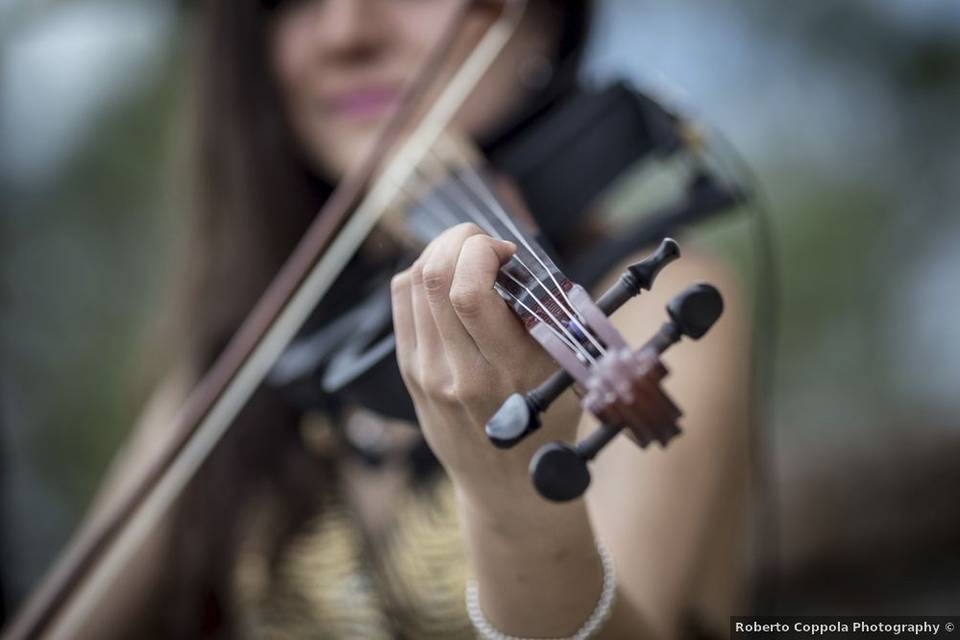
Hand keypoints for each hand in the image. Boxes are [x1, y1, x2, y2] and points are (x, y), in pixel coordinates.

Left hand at [391, 223, 581, 509]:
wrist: (508, 486)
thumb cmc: (547, 425)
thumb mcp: (565, 375)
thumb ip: (548, 321)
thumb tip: (523, 259)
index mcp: (510, 371)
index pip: (469, 292)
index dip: (483, 250)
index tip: (509, 251)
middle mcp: (461, 373)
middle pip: (435, 278)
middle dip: (459, 239)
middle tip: (483, 241)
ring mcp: (429, 375)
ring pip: (413, 285)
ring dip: (439, 252)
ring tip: (466, 252)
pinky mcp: (411, 374)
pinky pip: (402, 304)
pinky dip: (421, 275)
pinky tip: (446, 276)